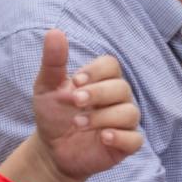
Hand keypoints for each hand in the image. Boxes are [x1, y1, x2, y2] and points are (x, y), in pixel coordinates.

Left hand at [30, 30, 142, 180]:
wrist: (51, 150)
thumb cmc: (53, 114)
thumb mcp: (47, 88)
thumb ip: (53, 62)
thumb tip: (54, 31)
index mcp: (102, 81)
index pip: (112, 65)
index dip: (96, 71)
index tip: (75, 81)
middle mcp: (117, 99)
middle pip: (122, 87)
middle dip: (98, 93)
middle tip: (74, 102)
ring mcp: (123, 122)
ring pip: (129, 112)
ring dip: (103, 117)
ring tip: (79, 124)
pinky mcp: (125, 144)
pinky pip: (135, 138)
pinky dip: (120, 137)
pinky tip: (102, 137)